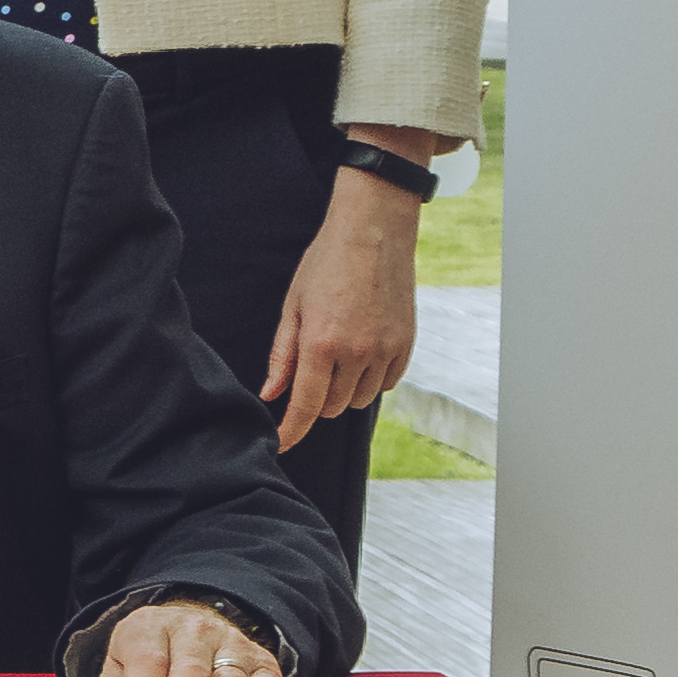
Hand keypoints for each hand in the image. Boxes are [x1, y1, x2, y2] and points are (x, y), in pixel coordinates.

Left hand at [265, 154, 428, 449]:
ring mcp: (385, 350)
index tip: (280, 445)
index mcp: (321, 343)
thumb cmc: (325, 264)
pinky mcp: (406, 345)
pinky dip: (371, 378)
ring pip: (359, 399)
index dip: (291, 431)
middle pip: (331, 406)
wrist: (373, 231)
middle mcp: (356, 352)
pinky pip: (386, 383)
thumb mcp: (293, 306)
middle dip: (316, 398)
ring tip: (339, 352)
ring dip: (344, 389)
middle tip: (312, 367)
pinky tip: (363, 350)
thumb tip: (271, 395)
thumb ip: (282, 355)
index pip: (305, 405)